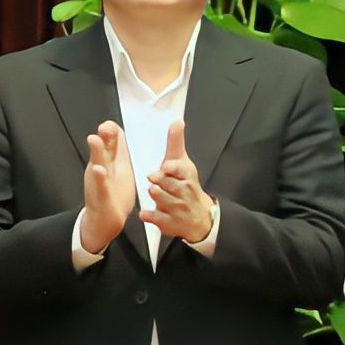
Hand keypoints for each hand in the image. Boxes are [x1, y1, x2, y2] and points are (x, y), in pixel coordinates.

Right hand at [74, 123, 136, 254]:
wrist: (105, 220)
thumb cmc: (114, 192)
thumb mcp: (117, 167)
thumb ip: (116, 148)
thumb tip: (115, 129)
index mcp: (111, 161)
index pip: (110, 140)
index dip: (111, 130)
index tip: (110, 124)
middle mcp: (103, 168)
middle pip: (103, 148)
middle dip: (104, 137)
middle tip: (104, 126)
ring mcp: (100, 182)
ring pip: (99, 164)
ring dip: (97, 152)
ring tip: (94, 139)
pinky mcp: (102, 196)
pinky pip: (101, 186)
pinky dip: (100, 178)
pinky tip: (99, 170)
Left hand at [141, 119, 216, 246]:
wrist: (199, 216)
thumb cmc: (186, 185)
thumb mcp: (184, 164)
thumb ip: (176, 144)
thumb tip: (177, 121)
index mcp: (187, 176)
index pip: (180, 170)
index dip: (172, 169)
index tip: (166, 167)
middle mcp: (184, 192)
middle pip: (167, 183)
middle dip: (159, 181)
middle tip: (153, 179)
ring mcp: (177, 208)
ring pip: (160, 198)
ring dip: (155, 195)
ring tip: (154, 192)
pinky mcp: (169, 222)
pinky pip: (155, 217)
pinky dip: (149, 215)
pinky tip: (146, 213)